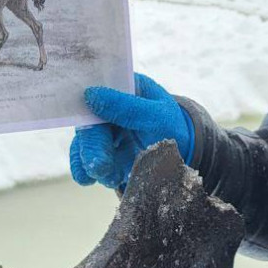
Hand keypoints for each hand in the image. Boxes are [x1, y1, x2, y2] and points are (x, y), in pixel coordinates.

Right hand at [69, 72, 195, 189]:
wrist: (183, 153)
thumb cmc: (173, 127)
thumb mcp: (159, 116)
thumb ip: (129, 107)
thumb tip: (91, 94)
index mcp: (124, 88)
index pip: (96, 91)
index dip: (85, 106)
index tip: (86, 124)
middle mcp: (108, 107)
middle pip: (89, 123)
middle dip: (92, 147)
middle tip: (100, 166)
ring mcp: (104, 130)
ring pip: (85, 143)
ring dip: (90, 162)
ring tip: (109, 178)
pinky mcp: (103, 151)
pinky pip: (86, 159)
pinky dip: (85, 170)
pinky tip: (89, 179)